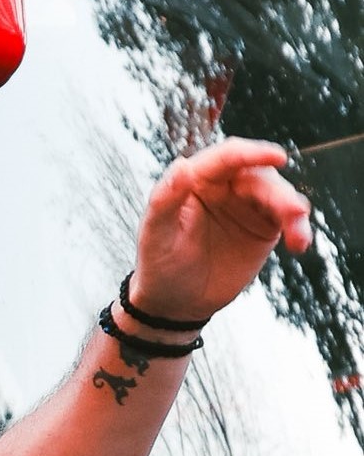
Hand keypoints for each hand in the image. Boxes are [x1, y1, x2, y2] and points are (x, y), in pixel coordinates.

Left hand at [128, 137, 312, 323]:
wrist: (174, 302)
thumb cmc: (158, 264)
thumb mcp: (156, 233)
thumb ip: (165, 199)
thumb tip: (182, 165)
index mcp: (197, 180)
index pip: (227, 157)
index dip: (253, 153)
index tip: (277, 157)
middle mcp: (225, 187)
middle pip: (260, 176)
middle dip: (279, 192)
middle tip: (292, 211)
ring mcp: (247, 205)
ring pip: (279, 195)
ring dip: (293, 209)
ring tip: (297, 233)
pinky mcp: (264, 226)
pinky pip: (287, 219)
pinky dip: (298, 227)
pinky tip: (299, 242)